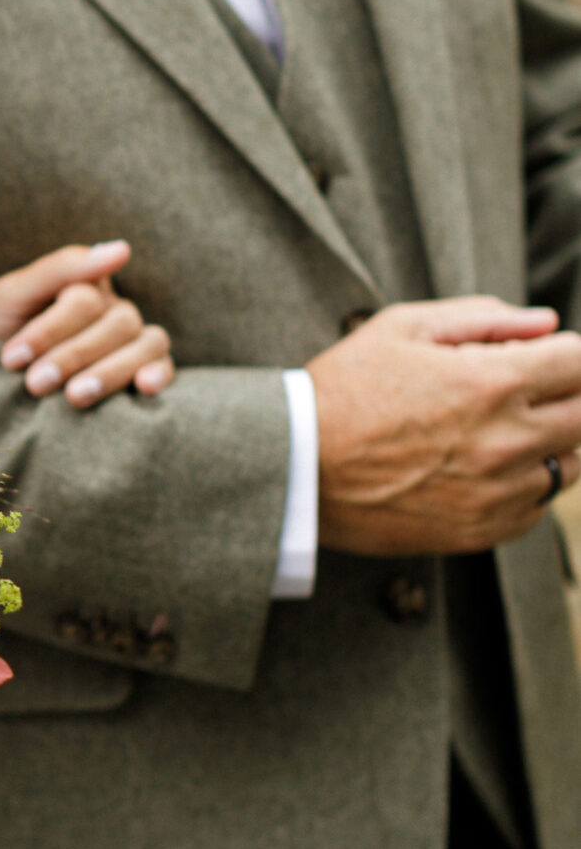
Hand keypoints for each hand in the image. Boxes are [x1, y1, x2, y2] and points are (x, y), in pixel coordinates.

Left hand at [0, 239, 173, 405]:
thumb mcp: (12, 295)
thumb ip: (61, 268)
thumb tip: (122, 250)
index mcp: (84, 286)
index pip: (85, 301)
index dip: (49, 330)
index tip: (11, 359)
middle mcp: (111, 311)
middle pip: (119, 323)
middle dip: (75, 355)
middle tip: (36, 384)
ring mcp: (128, 343)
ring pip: (148, 344)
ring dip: (113, 370)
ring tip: (76, 397)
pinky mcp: (137, 375)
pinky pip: (163, 367)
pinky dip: (159, 374)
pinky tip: (144, 387)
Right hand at [310, 297, 580, 555]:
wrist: (296, 468)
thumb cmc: (344, 389)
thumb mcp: (401, 328)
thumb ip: (481, 319)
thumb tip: (546, 323)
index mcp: (492, 382)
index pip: (579, 362)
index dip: (567, 353)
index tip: (546, 356)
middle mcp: (507, 439)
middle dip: (567, 394)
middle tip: (529, 390)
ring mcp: (498, 491)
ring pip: (572, 464)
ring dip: (554, 441)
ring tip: (506, 430)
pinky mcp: (482, 530)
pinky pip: (538, 508)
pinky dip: (528, 486)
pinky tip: (488, 469)